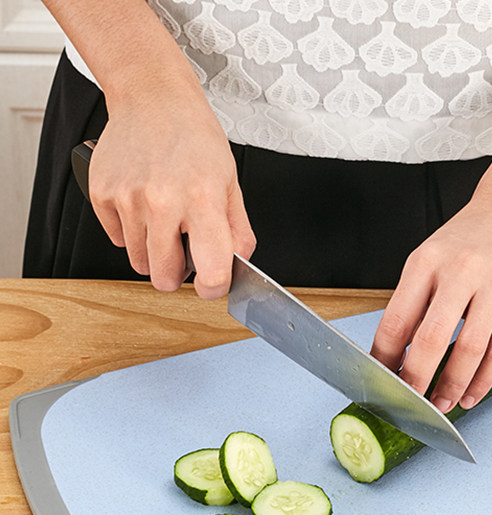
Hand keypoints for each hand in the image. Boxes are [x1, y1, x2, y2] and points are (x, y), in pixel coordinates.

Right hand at [88, 85, 255, 298]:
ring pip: (139, 262)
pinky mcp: (101, 194)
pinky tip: (144, 205)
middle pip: (163, 278)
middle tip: (185, 250)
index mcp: (202, 200)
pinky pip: (117, 239)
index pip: (211, 270)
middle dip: (177, 274)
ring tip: (166, 220)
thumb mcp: (230, 182)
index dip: (214, 286)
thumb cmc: (195, 138)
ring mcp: (128, 199)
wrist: (154, 99)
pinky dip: (131, 231)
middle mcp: (162, 201)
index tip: (213, 283)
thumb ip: (238, 231)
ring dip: (154, 252)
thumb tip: (237, 266)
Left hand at [370, 197, 491, 412]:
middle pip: (431, 339)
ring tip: (441, 404)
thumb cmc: (466, 241)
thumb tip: (392, 357)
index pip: (396, 321)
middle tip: (408, 403)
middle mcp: (460, 271)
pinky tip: (471, 394)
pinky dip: (483, 380)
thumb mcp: (428, 260)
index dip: (385, 359)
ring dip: (452, 386)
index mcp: (425, 262)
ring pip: (470, 349)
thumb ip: (412, 304)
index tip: (380, 382)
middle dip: (416, 380)